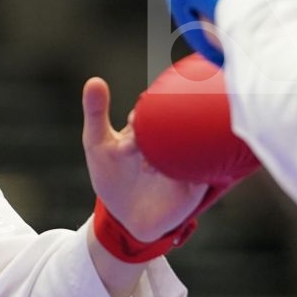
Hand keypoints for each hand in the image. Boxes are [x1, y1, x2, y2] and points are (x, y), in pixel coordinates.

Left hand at [81, 77, 211, 242]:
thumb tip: (94, 80)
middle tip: (138, 146)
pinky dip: (189, 173)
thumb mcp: (98, 143)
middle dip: (161, 132)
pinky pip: (202, 176)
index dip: (143, 116)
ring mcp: (187, 163)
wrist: (124, 216)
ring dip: (171, 155)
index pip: (157, 109)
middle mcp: (174, 141)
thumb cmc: (112, 175)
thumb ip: (96, 112)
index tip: (130, 129)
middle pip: (179, 125)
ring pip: (192, 149)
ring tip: (146, 167)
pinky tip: (169, 177)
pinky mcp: (195, 187)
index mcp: (155, 126)